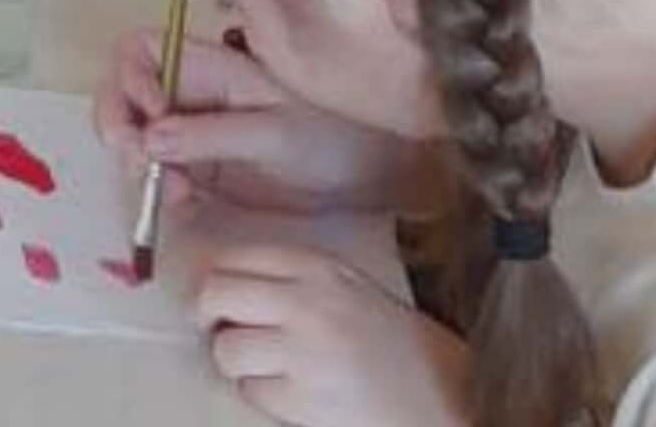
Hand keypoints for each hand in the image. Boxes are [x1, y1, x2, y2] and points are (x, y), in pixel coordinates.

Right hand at [96, 33, 415, 215]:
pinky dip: (155, 187)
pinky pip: (155, 171)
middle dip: (117, 123)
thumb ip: (212, 134)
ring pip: (132, 134)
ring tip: (172, 191)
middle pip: (122, 90)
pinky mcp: (195, 167)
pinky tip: (181, 201)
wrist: (363, 176)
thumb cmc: (326, 138)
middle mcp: (188, 91)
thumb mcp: (273, 134)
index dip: (130, 78)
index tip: (149, 118)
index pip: (140, 49)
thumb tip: (150, 136)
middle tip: (137, 163)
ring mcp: (189, 129)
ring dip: (136, 162)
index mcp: (207, 65)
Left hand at [195, 243, 470, 426]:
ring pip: (227, 349)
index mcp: (316, 266)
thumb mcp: (346, 287)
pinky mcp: (304, 399)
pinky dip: (262, 396)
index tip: (219, 297)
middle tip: (221, 330)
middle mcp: (305, 301)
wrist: (446, 398)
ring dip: (238, 364)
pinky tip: (293, 393)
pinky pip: (251, 392)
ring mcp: (303, 351)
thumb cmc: (395, 345)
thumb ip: (292, 277)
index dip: (218, 279)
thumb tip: (227, 283)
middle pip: (216, 293)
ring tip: (268, 368)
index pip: (234, 257)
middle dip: (210, 316)